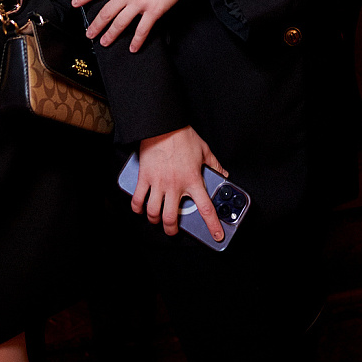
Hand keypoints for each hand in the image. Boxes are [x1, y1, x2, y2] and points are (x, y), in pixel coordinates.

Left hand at [74, 0, 217, 50]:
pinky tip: (133, 49)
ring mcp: (140, 3)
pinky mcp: (153, 11)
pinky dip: (137, 40)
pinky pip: (142, 29)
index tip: (75, 4)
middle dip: (96, 24)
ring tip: (104, 43)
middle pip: (107, 12)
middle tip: (89, 34)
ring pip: (120, 23)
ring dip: (111, 35)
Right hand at [132, 126, 227, 240]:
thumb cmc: (182, 136)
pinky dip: (137, 207)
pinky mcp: (144, 178)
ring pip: (154, 212)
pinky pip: (138, 199)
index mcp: (193, 180)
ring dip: (155, 221)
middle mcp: (175, 185)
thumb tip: (224, 174)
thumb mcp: (204, 150)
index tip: (217, 236)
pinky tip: (140, 209)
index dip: (213, 225)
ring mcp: (158, 183)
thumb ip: (215, 165)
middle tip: (173, 230)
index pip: (206, 208)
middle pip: (171, 218)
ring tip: (157, 221)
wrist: (162, 125)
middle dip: (171, 229)